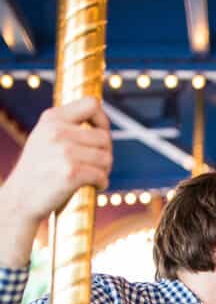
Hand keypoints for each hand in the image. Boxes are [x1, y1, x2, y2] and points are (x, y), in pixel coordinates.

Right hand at [1, 98, 111, 240]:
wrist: (20, 198)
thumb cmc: (38, 170)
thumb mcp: (45, 138)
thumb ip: (68, 127)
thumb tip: (102, 125)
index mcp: (52, 118)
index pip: (92, 104)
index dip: (103, 121)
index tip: (100, 137)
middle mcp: (57, 131)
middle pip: (104, 137)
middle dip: (105, 153)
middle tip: (97, 166)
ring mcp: (64, 152)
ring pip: (106, 158)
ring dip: (105, 170)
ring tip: (94, 177)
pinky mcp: (71, 173)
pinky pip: (101, 175)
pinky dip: (102, 184)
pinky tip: (95, 187)